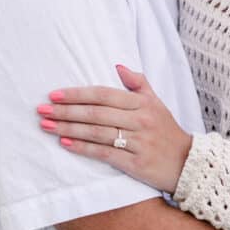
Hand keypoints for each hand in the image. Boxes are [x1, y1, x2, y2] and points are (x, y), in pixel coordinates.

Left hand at [37, 65, 192, 193]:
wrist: (187, 163)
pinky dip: (82, 148)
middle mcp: (140, 120)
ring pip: (96, 132)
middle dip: (66, 110)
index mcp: (143, 103)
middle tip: (42, 109)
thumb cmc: (166, 131)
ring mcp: (138, 142)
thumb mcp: (157, 103)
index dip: (77, 94)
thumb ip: (138, 83)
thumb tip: (117, 66)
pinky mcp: (134, 163)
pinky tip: (65, 143)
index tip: (55, 94)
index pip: (104, 94)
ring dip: (68, 128)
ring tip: (47, 125)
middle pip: (96, 113)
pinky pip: (103, 153)